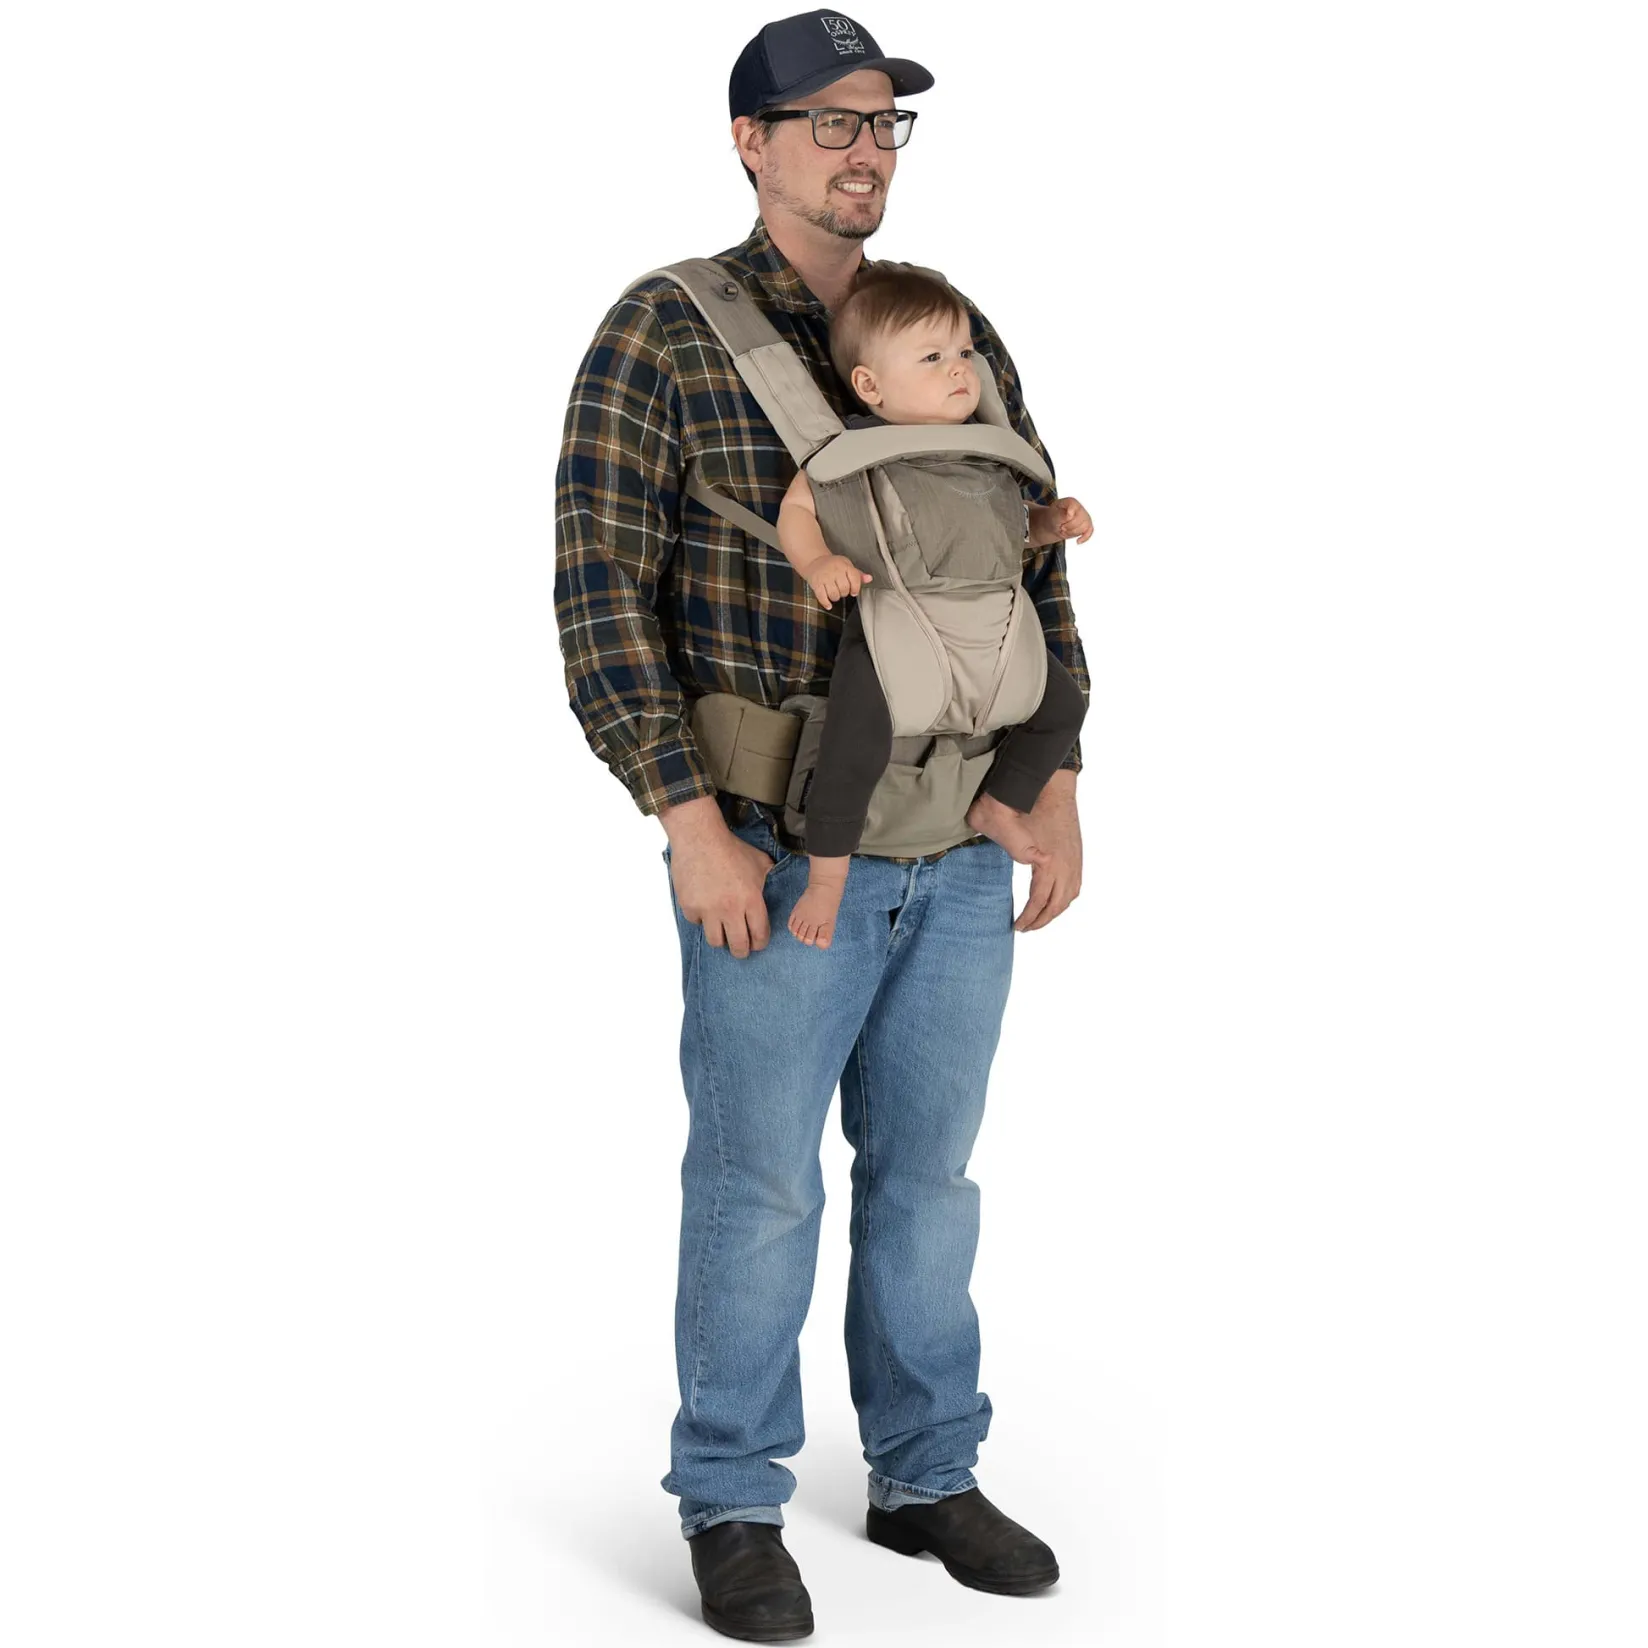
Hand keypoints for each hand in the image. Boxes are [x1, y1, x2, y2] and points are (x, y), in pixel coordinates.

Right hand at [667, 822, 780, 957]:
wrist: (700, 838)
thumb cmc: (731, 849)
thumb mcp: (760, 861)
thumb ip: (770, 876)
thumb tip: (779, 880)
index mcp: (751, 900)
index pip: (759, 935)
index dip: (760, 943)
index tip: (757, 943)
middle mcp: (730, 910)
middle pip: (738, 946)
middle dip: (742, 951)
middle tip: (741, 949)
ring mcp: (708, 911)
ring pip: (716, 941)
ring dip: (721, 938)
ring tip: (722, 932)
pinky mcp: (690, 908)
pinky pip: (697, 923)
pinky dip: (701, 919)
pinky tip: (704, 908)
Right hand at [806, 554, 871, 610]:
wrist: (815, 561)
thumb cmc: (833, 565)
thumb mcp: (847, 566)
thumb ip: (858, 574)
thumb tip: (869, 579)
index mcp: (844, 565)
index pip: (855, 579)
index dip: (855, 588)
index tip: (854, 592)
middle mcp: (835, 570)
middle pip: (844, 589)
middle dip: (844, 593)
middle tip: (841, 591)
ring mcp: (825, 576)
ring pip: (834, 594)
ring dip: (835, 598)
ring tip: (834, 594)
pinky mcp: (816, 583)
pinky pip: (822, 597)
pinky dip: (826, 603)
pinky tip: (828, 605)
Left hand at [1012, 769, 1081, 931]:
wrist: (1051, 780)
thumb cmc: (1022, 799)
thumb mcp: (1002, 821)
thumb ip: (1012, 846)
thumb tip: (1025, 862)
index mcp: (1050, 860)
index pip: (1040, 899)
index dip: (1029, 916)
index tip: (1017, 926)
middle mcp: (1067, 862)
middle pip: (1059, 903)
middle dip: (1042, 919)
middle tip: (1026, 927)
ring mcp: (1074, 856)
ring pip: (1071, 894)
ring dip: (1056, 910)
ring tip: (1040, 917)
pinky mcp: (1076, 849)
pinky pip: (1076, 881)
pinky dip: (1066, 896)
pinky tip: (1056, 898)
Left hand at [1031, 496, 1093, 545]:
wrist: (1054, 525)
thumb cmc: (1053, 518)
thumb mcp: (1053, 516)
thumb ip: (1061, 515)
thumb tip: (1070, 515)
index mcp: (1070, 502)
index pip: (1074, 506)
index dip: (1070, 515)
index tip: (1063, 520)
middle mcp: (1080, 508)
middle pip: (1080, 519)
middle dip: (1069, 527)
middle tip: (1061, 527)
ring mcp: (1084, 516)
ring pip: (1085, 527)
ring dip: (1073, 532)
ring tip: (1065, 530)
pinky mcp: (1086, 525)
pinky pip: (1090, 531)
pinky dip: (1084, 537)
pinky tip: (1078, 541)